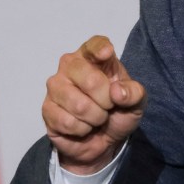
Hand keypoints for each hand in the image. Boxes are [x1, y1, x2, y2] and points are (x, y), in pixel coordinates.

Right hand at [42, 35, 146, 174]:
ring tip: (96, 116)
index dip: (100, 48)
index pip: (94, 45)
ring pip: (79, 105)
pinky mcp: (47, 109)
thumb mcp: (137, 101)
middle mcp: (71, 66)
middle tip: (109, 106)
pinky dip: (82, 129)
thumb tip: (116, 91)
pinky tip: (83, 126)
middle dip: (106, 101)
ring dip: (95, 118)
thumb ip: (134, 93)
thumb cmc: (119, 110)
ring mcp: (56, 86)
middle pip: (90, 80)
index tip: (107, 54)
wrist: (105, 138)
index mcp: (94, 57)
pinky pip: (67, 122)